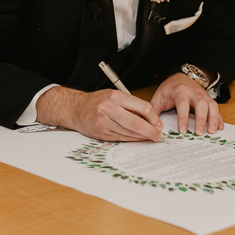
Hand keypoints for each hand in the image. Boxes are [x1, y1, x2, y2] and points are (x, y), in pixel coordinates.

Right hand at [37, 87, 163, 141]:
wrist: (76, 108)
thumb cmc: (97, 101)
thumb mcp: (114, 95)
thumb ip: (131, 104)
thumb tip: (150, 117)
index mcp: (116, 97)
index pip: (143, 108)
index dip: (154, 117)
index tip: (158, 123)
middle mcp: (110, 109)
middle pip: (137, 123)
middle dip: (151, 131)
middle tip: (158, 135)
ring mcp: (105, 122)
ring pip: (130, 133)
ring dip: (143, 137)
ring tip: (150, 137)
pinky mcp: (102, 133)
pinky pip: (122, 138)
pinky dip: (132, 139)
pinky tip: (138, 139)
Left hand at [150, 73, 223, 134]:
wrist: (181, 77)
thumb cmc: (169, 89)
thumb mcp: (158, 97)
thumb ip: (154, 111)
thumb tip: (154, 126)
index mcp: (180, 90)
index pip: (182, 104)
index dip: (183, 118)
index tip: (182, 131)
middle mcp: (193, 92)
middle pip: (201, 104)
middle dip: (201, 119)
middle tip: (199, 133)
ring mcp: (203, 95)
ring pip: (212, 105)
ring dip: (213, 119)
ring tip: (212, 132)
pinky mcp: (208, 99)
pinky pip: (216, 108)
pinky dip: (219, 118)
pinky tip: (220, 128)